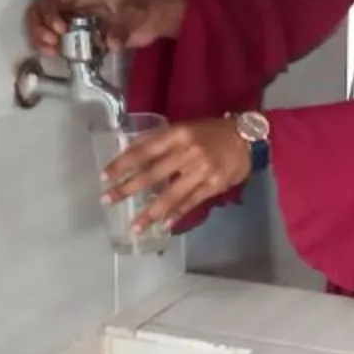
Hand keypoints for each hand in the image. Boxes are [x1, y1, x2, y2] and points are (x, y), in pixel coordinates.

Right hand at [26, 0, 186, 54]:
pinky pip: (56, 36)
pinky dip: (50, 45)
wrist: (158, 18)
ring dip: (41, 38)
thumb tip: (109, 42)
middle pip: (40, 11)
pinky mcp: (78, 31)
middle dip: (39, 28)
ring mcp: (74, 16)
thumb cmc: (146, 9)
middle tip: (51, 45)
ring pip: (44, 23)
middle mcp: (73, 1)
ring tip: (52, 52)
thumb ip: (122, 29)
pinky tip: (56, 55)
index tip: (61, 31)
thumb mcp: (136, 16)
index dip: (50, 15)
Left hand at [103, 119, 252, 234]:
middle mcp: (188, 153)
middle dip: (128, 188)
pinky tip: (163, 225)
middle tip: (108, 200)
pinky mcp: (214, 186)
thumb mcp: (185, 127)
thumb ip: (159, 138)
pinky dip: (176, 214)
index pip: (143, 150)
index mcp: (178, 134)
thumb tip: (129, 149)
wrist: (248, 138)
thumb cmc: (212, 131)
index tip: (105, 176)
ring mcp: (201, 171)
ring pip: (171, 195)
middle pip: (152, 173)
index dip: (122, 163)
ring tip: (134, 226)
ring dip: (150, 212)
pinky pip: (191, 203)